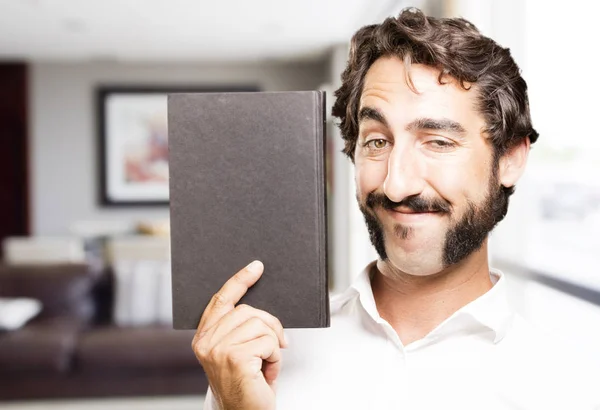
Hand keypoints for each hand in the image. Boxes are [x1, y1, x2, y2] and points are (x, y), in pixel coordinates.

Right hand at [192, 261, 287, 409]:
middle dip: (270, 325)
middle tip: (277, 344)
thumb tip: (260, 309)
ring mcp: (218, 349)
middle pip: (248, 310)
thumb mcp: (238, 351)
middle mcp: (206, 342)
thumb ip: (240, 328)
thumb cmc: (245, 385)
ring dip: (272, 345)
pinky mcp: (235, 358)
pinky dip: (275, 357)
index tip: (255, 268)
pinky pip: (268, 342)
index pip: (221, 299)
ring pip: (260, 325)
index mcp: (204, 337)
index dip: (240, 281)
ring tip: (265, 363)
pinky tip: (266, 371)